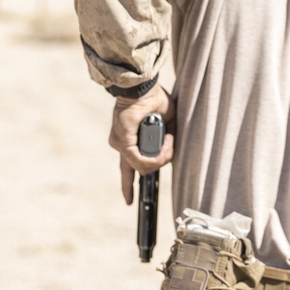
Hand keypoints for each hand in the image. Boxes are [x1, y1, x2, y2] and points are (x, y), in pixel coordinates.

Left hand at [109, 84, 175, 204]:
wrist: (144, 88)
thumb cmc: (154, 102)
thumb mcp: (165, 125)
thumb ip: (164, 141)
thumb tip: (167, 153)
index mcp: (129, 142)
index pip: (126, 169)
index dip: (127, 186)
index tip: (129, 200)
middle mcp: (120, 145)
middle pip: (138, 171)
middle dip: (158, 162)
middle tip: (170, 145)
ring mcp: (119, 144)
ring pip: (143, 167)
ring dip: (162, 158)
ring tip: (170, 141)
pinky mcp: (122, 141)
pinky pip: (142, 160)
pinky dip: (159, 154)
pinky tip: (168, 142)